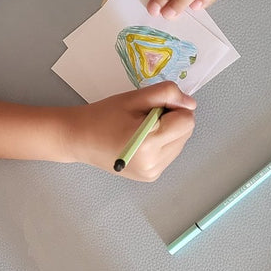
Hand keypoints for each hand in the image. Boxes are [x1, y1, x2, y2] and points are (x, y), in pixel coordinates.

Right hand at [64, 82, 196, 180]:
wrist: (80, 139)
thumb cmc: (104, 115)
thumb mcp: (134, 98)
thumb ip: (166, 94)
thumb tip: (190, 104)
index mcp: (149, 142)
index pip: (187, 121)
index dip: (174, 108)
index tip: (154, 106)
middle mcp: (154, 163)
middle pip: (186, 133)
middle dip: (172, 120)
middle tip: (145, 118)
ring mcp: (153, 172)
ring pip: (180, 143)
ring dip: (169, 132)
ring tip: (141, 130)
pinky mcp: (151, 176)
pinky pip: (170, 154)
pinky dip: (162, 144)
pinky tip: (142, 141)